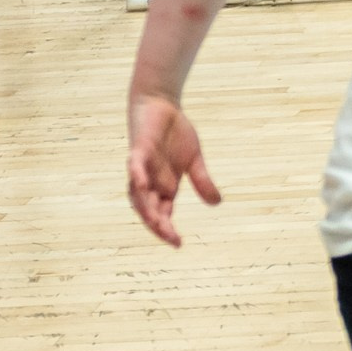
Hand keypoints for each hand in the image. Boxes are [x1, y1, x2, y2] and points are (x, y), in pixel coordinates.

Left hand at [128, 93, 220, 246]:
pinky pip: (135, 168)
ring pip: (138, 195)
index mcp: (164, 186)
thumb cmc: (174, 134)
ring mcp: (142, 168)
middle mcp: (150, 182)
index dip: (167, 229)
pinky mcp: (138, 151)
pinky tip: (142, 187)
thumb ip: (202, 181)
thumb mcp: (195, 160)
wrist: (161, 106)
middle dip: (158, 225)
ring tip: (156, 222)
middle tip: (171, 238)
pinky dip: (137, 178)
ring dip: (146, 208)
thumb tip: (217, 204)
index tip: (179, 244)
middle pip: (150, 210)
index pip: (163, 213)